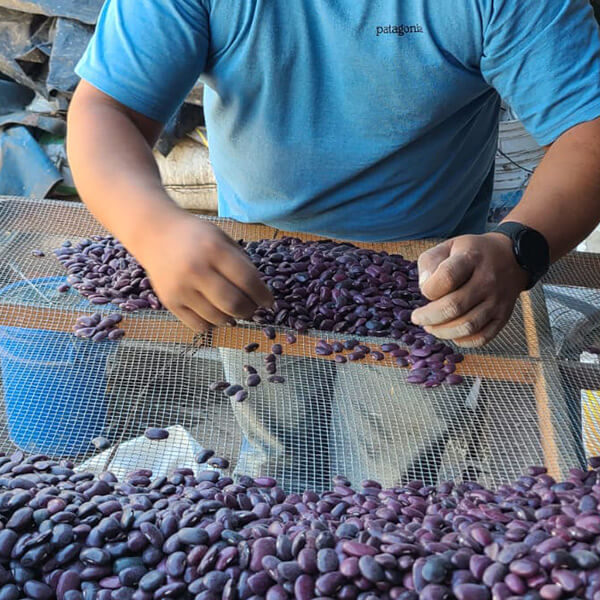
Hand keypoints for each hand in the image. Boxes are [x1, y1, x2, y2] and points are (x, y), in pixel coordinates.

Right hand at [137, 212, 272, 330]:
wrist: (155, 234)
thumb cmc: (196, 237)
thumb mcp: (222, 238)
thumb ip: (241, 263)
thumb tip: (260, 294)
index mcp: (214, 249)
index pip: (247, 280)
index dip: (262, 295)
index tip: (268, 301)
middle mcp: (196, 269)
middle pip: (234, 304)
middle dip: (249, 310)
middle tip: (252, 308)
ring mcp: (181, 288)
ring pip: (218, 318)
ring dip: (232, 318)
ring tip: (233, 309)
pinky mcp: (169, 302)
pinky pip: (199, 325)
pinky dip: (213, 323)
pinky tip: (215, 313)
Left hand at [411, 233, 528, 346]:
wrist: (511, 258)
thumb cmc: (471, 253)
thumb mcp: (447, 246)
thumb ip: (429, 263)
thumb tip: (424, 287)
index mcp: (471, 258)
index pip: (447, 277)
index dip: (429, 289)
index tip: (425, 291)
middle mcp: (487, 280)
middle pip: (454, 306)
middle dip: (429, 316)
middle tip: (418, 318)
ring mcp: (497, 300)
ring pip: (467, 326)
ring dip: (442, 331)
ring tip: (431, 327)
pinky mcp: (503, 316)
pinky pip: (482, 337)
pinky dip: (463, 341)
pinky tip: (452, 333)